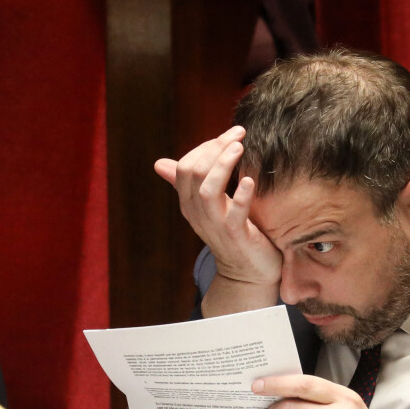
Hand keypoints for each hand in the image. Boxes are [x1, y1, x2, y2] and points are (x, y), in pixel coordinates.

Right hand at [155, 126, 281, 287]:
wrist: (248, 275)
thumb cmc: (233, 236)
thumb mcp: (210, 207)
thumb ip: (192, 184)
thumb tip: (160, 164)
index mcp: (190, 204)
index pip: (185, 167)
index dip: (205, 147)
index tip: (229, 135)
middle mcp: (198, 214)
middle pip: (194, 172)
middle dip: (216, 147)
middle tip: (238, 133)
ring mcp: (215, 226)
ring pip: (207, 189)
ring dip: (223, 164)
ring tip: (240, 147)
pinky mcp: (236, 237)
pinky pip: (234, 214)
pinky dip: (241, 195)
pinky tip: (249, 180)